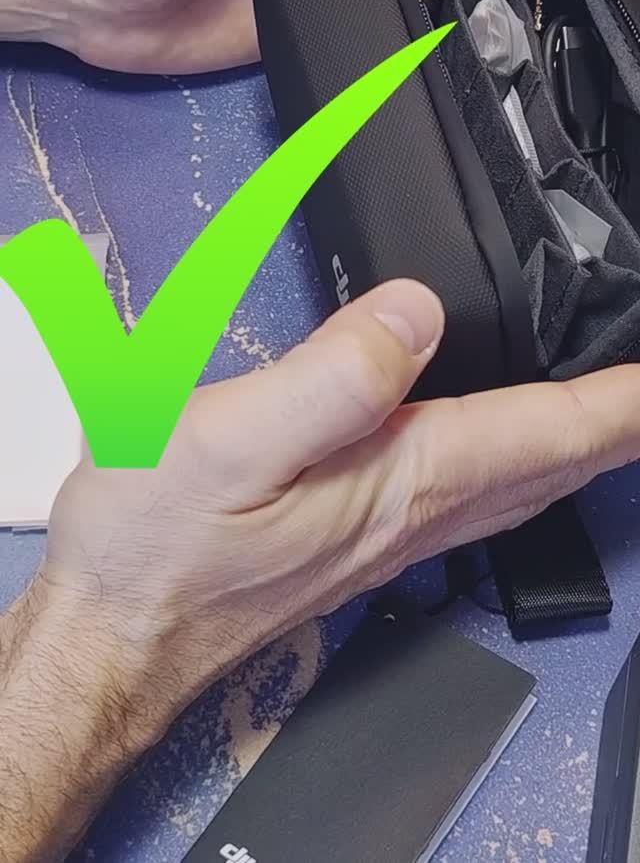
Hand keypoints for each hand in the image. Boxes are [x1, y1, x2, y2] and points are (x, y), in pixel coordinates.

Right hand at [4, 278, 639, 860]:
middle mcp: (410, 513)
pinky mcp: (353, 537)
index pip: (545, 436)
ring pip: (515, 487)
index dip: (619, 402)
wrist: (113, 636)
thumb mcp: (230, 442)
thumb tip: (418, 314)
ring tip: (608, 415)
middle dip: (614, 428)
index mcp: (400, 480)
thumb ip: (332, 379)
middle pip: (549, 468)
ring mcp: (386, 533)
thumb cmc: (156, 547)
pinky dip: (515, 465)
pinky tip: (502, 454)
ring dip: (574, 449)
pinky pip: (469, 497)